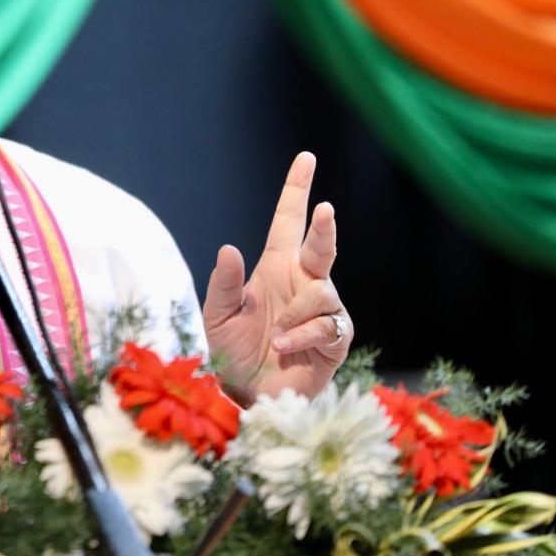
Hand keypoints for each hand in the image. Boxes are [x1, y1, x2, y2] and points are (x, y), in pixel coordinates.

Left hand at [202, 151, 352, 405]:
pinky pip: (325, 326)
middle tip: (325, 210)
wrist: (249, 398)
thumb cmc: (233, 354)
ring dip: (296, 313)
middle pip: (321, 245)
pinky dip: (303, 334)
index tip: (305, 158)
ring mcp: (323, 311)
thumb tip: (228, 246)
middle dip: (324, 228)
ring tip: (276, 336)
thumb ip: (223, 283)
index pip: (288, 222)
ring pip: (321, 292)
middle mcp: (303, 284)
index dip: (297, 191)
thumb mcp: (219, 317)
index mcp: (275, 269)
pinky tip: (285, 346)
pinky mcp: (336, 339)